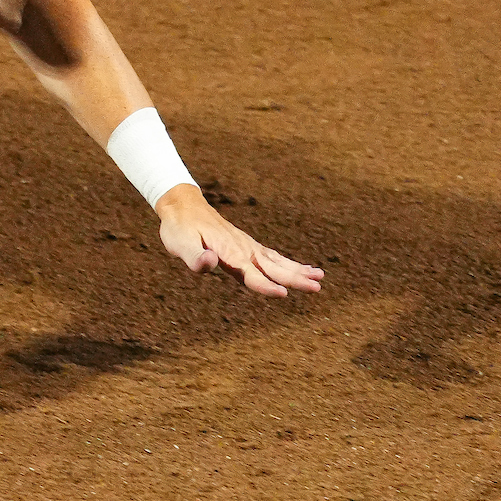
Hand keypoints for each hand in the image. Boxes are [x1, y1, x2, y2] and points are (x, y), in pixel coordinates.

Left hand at [155, 186, 323, 296]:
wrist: (183, 206)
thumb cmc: (180, 228)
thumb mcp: (180, 243)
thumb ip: (194, 257)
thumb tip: (211, 263)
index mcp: (230, 253)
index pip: (251, 274)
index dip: (266, 286)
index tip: (284, 294)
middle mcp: (243, 249)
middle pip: (273, 268)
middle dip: (295, 279)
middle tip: (318, 288)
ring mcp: (247, 246)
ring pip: (278, 261)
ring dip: (298, 270)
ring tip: (320, 277)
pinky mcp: (246, 246)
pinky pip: (273, 256)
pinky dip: (290, 263)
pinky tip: (303, 269)